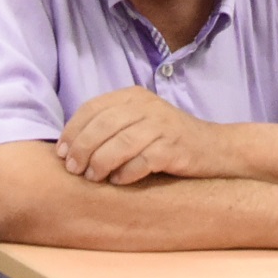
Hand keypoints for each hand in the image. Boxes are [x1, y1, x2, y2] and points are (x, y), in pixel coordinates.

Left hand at [57, 87, 237, 184]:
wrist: (215, 149)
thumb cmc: (168, 140)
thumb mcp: (139, 122)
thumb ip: (110, 126)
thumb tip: (70, 147)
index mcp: (133, 96)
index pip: (92, 107)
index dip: (72, 130)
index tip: (61, 152)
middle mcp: (146, 106)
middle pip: (102, 124)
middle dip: (82, 149)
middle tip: (74, 169)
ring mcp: (162, 126)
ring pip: (119, 143)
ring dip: (100, 163)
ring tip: (93, 178)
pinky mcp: (174, 148)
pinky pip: (142, 161)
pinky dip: (126, 173)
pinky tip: (119, 181)